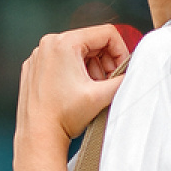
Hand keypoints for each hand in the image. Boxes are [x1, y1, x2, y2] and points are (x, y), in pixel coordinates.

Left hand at [16, 25, 128, 148]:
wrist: (38, 136)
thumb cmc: (64, 117)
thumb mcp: (102, 96)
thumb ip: (124, 80)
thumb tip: (137, 73)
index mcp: (64, 43)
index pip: (106, 34)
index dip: (121, 51)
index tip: (122, 72)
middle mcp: (48, 44)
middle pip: (90, 42)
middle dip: (105, 63)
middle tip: (108, 84)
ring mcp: (38, 56)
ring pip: (76, 52)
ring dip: (90, 69)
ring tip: (91, 90)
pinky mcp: (33, 68)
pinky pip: (60, 61)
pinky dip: (73, 73)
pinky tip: (75, 93)